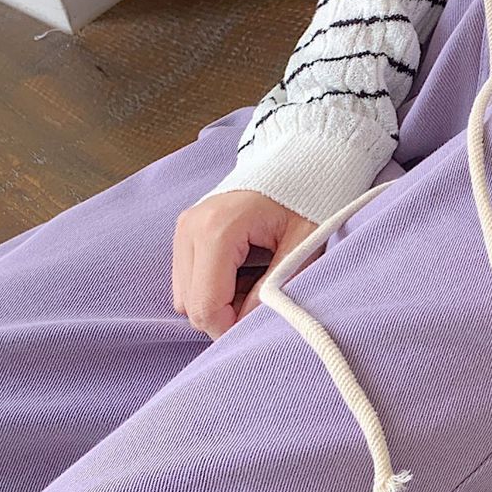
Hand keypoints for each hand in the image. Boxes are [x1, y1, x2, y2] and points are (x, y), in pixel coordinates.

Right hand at [172, 190, 320, 338]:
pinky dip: (211, 289)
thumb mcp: (303, 246)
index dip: (231, 329)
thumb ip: (274, 289)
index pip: (205, 307)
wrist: (299, 161)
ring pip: (185, 297)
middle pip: (190, 307)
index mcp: (216, 231)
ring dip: (218, 303)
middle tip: (262, 301)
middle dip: (225, 316)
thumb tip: (249, 325)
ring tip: (253, 284)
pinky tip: (241, 274)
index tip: (263, 322)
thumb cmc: (307, 199)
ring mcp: (183, 229)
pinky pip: (187, 281)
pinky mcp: (185, 232)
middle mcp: (190, 228)